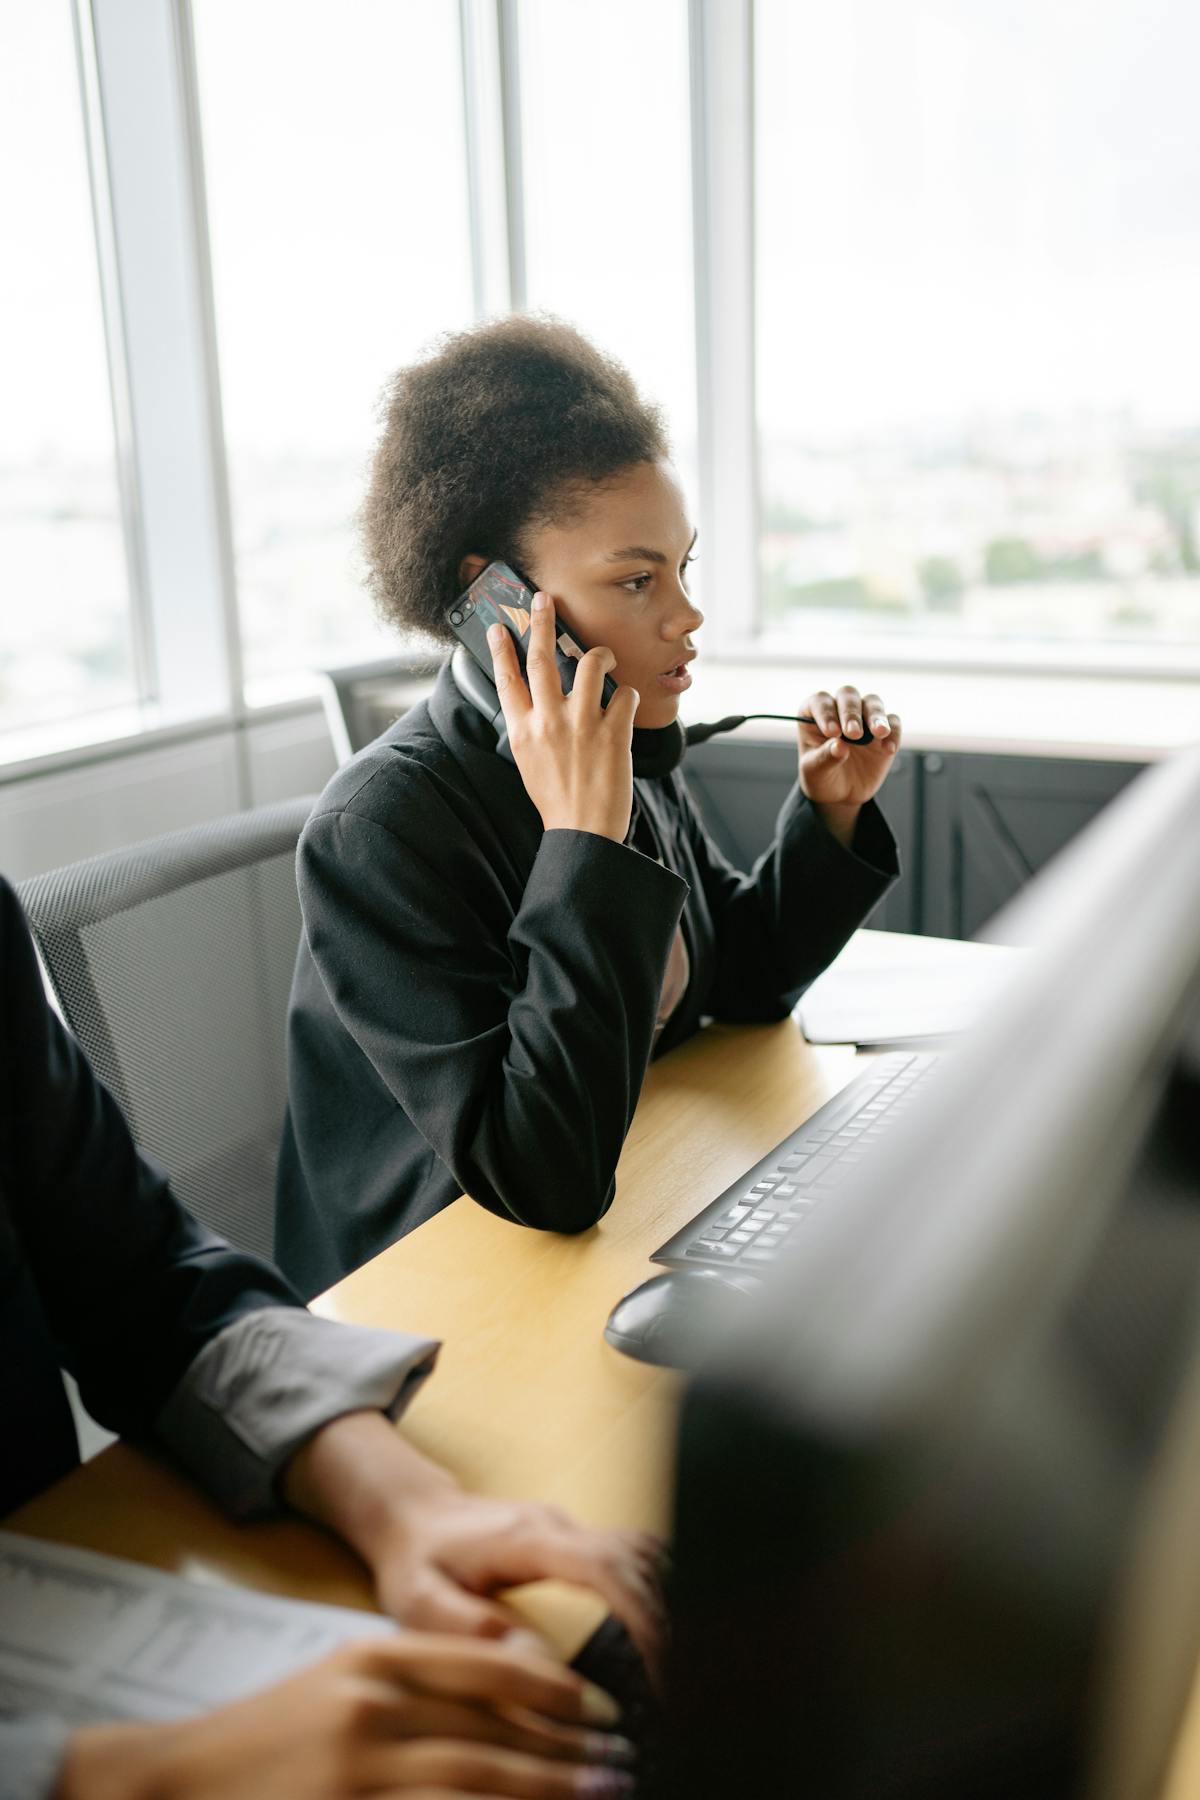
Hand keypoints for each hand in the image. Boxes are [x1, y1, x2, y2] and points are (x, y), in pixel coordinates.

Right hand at [54, 1635, 634, 1799]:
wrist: (172, 1784)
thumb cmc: (267, 1736)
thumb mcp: (341, 1681)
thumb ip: (416, 1681)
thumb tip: (510, 1695)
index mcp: (375, 1660)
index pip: (487, 1665)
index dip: (553, 1689)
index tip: (601, 1708)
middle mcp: (372, 1709)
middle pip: (492, 1729)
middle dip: (565, 1750)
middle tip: (620, 1761)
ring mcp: (358, 1771)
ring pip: (476, 1779)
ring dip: (546, 1788)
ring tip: (600, 1793)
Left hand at [281, 1413, 665, 1683]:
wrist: (411, 1515)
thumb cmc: (415, 1559)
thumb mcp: (421, 1602)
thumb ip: (472, 1629)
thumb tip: (531, 1658)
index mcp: (526, 1540)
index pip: (606, 1567)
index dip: (641, 1615)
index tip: (656, 1666)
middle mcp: (558, 1525)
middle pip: (637, 1559)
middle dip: (662, 1620)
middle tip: (668, 1682)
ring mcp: (569, 1525)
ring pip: (641, 1550)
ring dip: (662, 1600)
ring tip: (666, 1661)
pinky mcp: (573, 1536)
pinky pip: (630, 1554)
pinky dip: (652, 1587)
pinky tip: (655, 1626)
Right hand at [489, 592, 637, 843]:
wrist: (584, 833)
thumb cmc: (558, 802)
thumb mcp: (529, 763)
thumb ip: (532, 729)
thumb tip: (538, 702)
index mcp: (522, 731)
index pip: (506, 680)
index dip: (501, 649)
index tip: (498, 626)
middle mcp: (547, 722)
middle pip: (541, 659)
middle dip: (541, 622)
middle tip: (543, 598)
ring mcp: (581, 724)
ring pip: (591, 663)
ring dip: (601, 654)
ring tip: (605, 656)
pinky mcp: (613, 732)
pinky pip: (625, 694)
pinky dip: (628, 696)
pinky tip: (626, 708)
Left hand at [797, 687, 900, 846]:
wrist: (841, 794)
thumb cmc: (821, 776)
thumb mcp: (815, 772)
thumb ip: (825, 758)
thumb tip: (840, 746)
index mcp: (814, 714)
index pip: (820, 702)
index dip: (826, 713)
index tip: (832, 732)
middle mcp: (839, 709)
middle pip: (848, 695)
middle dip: (851, 713)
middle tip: (853, 733)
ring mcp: (864, 718)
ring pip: (873, 702)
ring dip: (876, 716)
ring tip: (879, 733)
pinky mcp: (884, 731)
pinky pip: (893, 724)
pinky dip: (893, 733)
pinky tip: (888, 750)